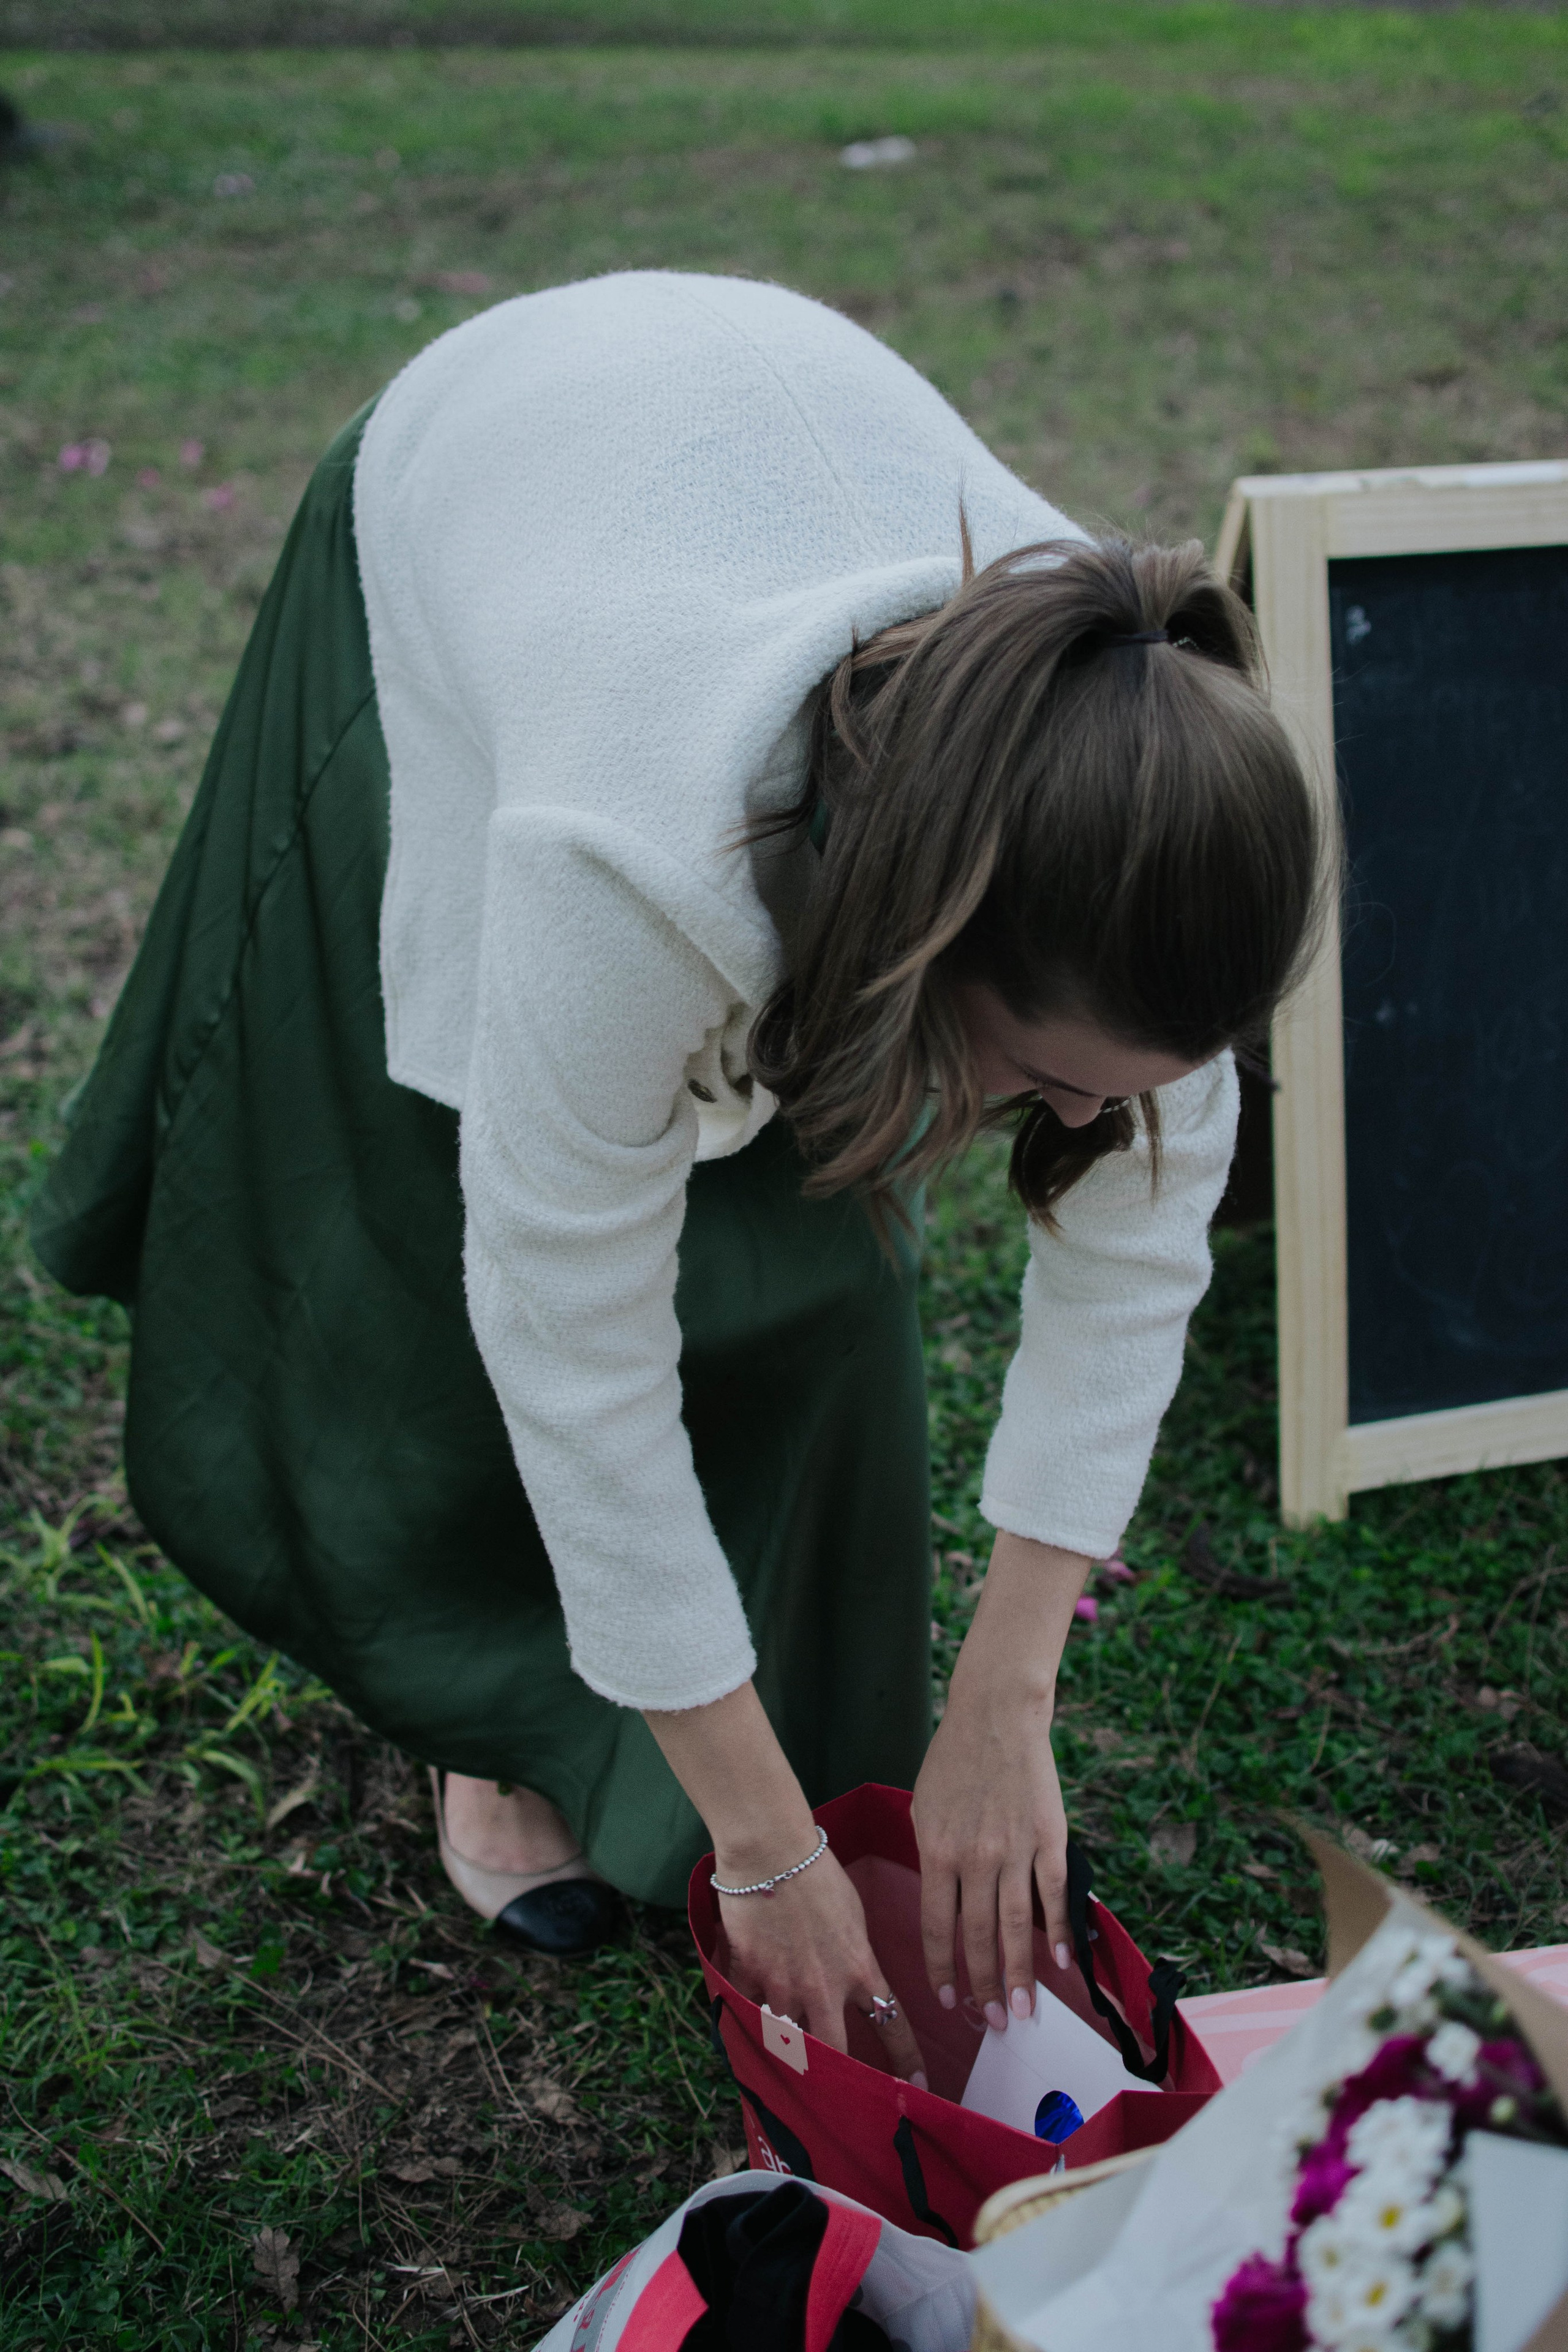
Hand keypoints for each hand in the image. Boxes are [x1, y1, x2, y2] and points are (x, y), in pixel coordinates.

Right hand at [643, 1681, 925, 2082]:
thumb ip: (856, 1955)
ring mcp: (783, 1987)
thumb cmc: (819, 1871)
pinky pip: (749, 2010)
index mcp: (860, 1969)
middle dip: (840, 2077)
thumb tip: (855, 1978)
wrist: (771, 1851)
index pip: (893, 2025)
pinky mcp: (749, 1977)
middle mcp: (824, 1988)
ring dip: (790, 2045)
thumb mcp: (853, 1915)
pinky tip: (748, 2015)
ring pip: (788, 2038)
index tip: (918, 2087)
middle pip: (836, 2053)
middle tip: (843, 2096)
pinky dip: (750, 2015)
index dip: (906, 2061)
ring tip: (787, 2056)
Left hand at [911, 1532, 1088, 2025]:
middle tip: (993, 2025)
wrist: (995, 1714)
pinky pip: (1054, 1894)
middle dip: (984, 1987)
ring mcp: (1014, 1848)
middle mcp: (974, 1857)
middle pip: (978, 1936)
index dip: (943, 1968)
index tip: (949, 2002)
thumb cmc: (953, 1760)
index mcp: (936, 1850)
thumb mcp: (925, 1809)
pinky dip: (1060, 1931)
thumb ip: (934, 1859)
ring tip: (1024, 2012)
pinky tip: (1063, 1963)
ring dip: (1020, 1974)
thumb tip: (945, 1908)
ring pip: (1017, 1926)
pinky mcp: (1049, 1837)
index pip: (936, 1926)